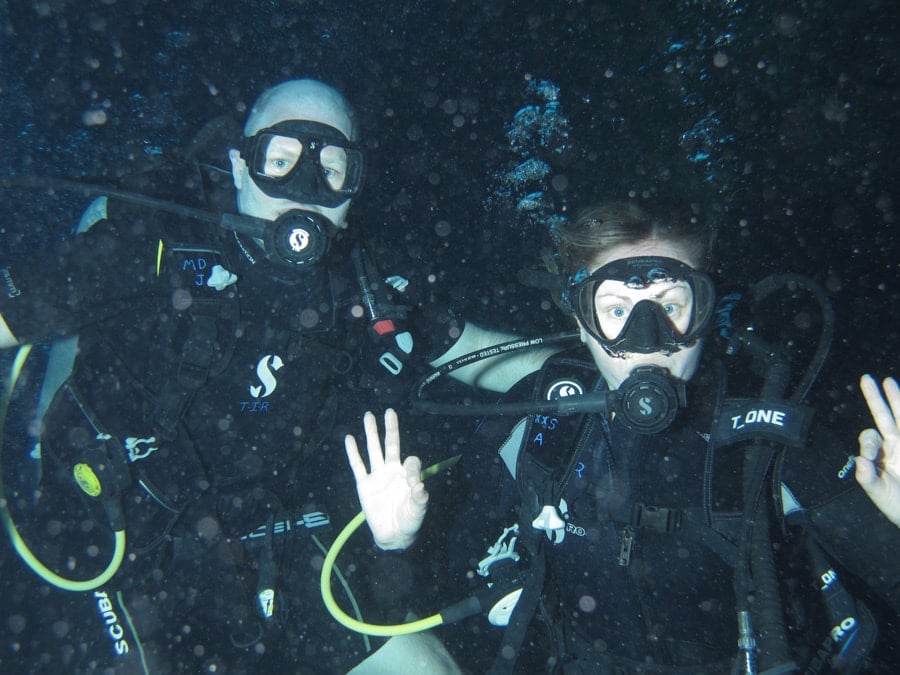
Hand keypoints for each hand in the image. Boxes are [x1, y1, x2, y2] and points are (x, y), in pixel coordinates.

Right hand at [345, 409, 427, 549]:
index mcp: (407, 474)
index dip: (413, 469)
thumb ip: (419, 498)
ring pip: (374, 450)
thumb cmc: (410, 520)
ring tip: (368, 416)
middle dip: (391, 429)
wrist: (394, 534)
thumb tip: (420, 486)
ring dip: (371, 433)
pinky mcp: (364, 485)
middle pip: (391, 445)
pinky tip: (349, 438)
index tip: (414, 485)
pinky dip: (353, 452)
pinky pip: (358, 466)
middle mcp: (392, 471)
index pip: (411, 461)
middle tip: (390, 412)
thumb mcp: (418, 509)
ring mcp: (378, 476)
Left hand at [856, 375, 899, 526]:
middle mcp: (896, 445)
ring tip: (889, 381)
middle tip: (866, 378)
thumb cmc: (899, 505)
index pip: (870, 437)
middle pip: (884, 417)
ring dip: (897, 399)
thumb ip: (867, 478)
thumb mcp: (879, 494)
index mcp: (882, 455)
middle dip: (875, 398)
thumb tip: (859, 459)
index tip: (873, 456)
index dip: (868, 442)